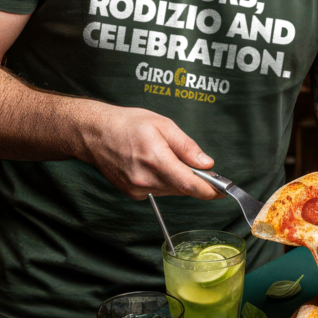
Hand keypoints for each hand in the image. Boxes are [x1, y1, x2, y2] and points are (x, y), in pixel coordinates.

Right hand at [79, 103, 219, 200]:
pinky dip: (164, 181)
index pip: (189, 184)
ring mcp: (137, 189)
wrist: (94, 133)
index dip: (209, 190)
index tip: (223, 191)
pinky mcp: (132, 193)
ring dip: (178, 180)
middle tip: (201, 168)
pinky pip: (158, 190)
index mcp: (156, 159)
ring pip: (171, 190)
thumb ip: (187, 146)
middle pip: (182, 188)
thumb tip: (206, 163)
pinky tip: (154, 165)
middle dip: (195, 181)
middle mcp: (145, 179)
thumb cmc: (127, 124)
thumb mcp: (163, 124)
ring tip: (168, 157)